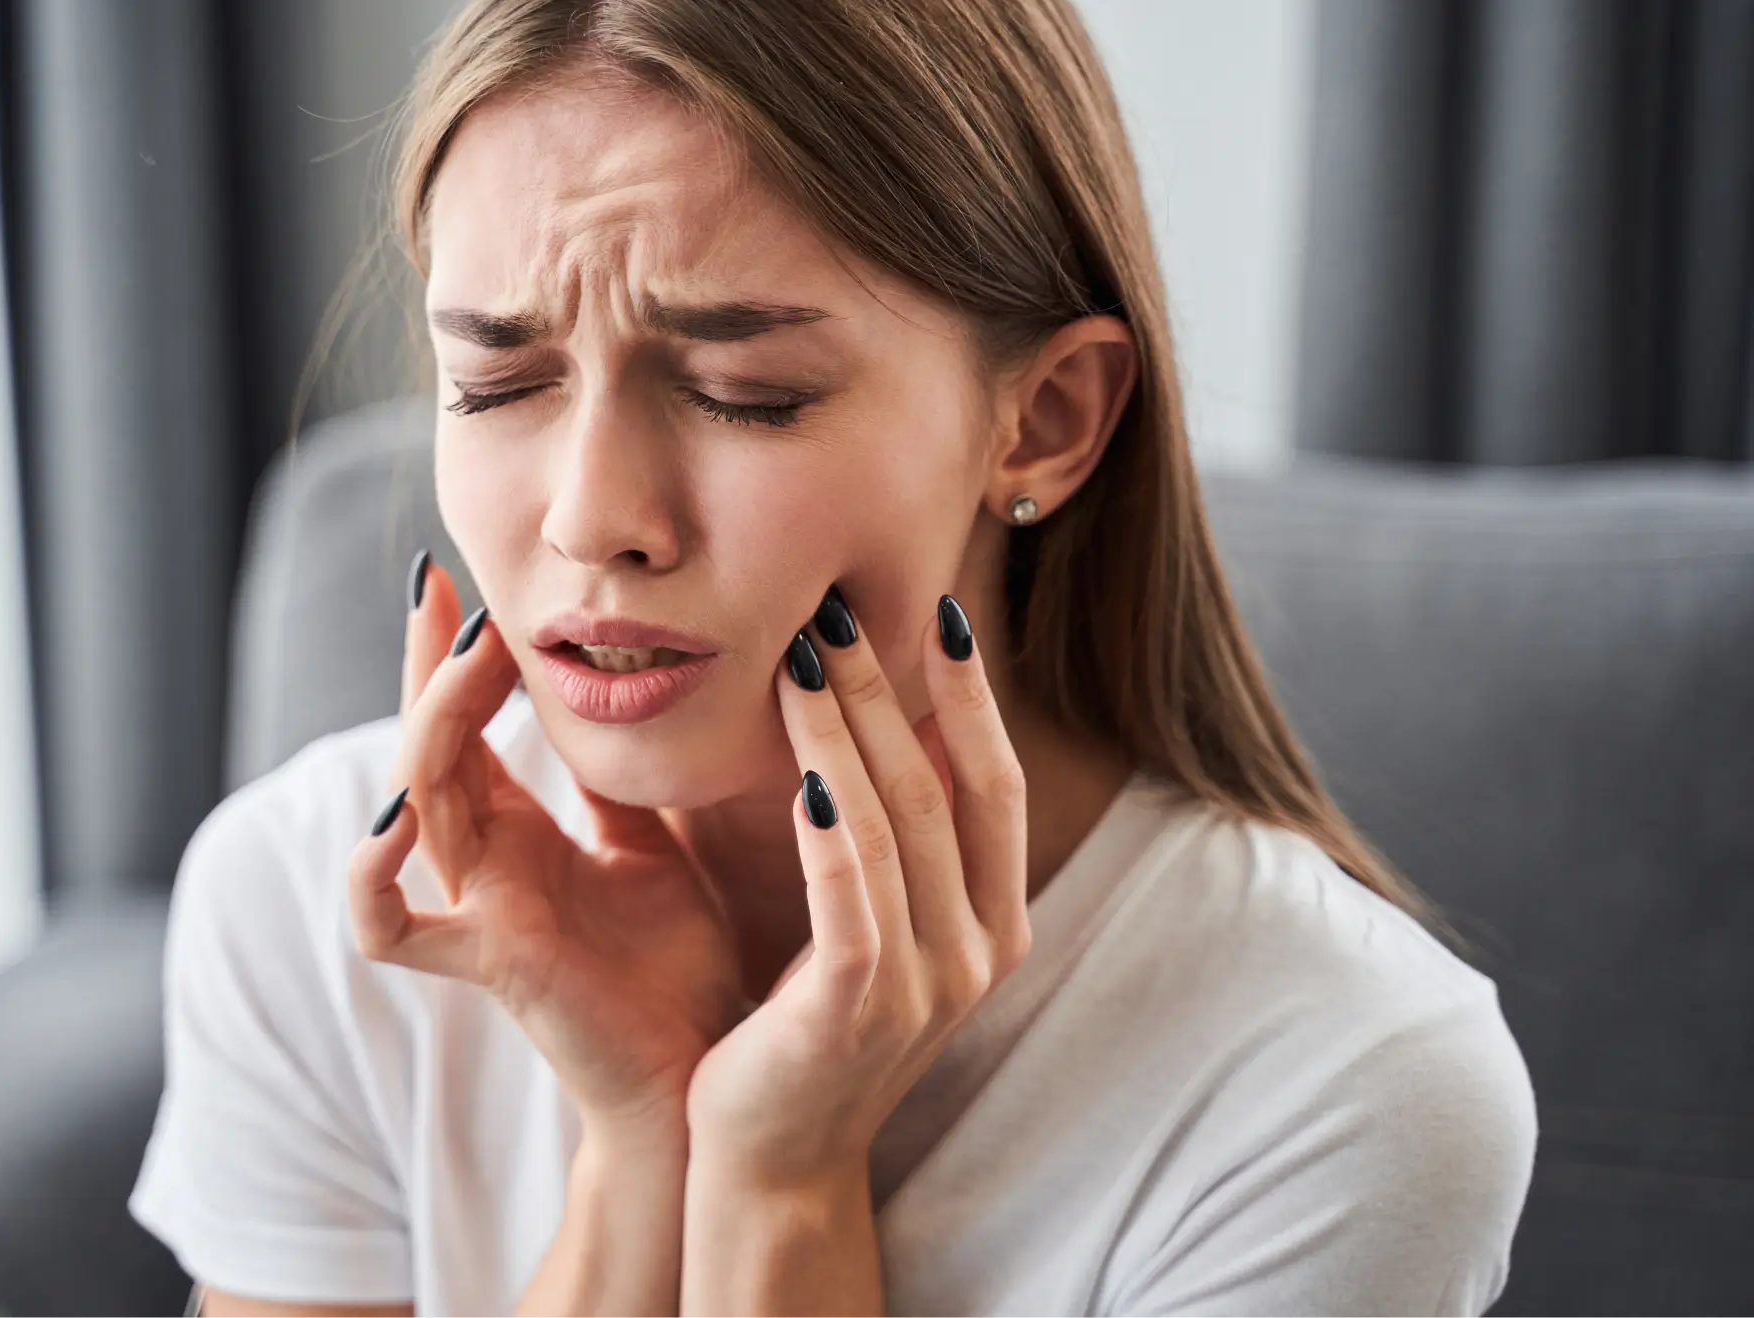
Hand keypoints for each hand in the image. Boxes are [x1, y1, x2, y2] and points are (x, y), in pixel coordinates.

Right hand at [347, 557, 744, 1132]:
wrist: (702, 1076)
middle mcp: (483, 864)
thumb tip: (633, 685)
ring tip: (464, 661)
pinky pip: (390, 926)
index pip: (464, 723)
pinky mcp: (486, 962)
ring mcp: (475, 910)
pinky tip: (395, 819)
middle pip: (426, 745)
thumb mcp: (654, 843)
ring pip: (413, 802)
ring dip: (429, 726)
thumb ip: (622, 780)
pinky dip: (372, 877)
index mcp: (518, 833)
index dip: (453, 654)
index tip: (457, 578)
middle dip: (430, 667)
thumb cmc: (676, 968)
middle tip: (448, 592)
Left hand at [685, 589, 1031, 1185]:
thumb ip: (893, 846)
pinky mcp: (859, 1008)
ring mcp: (928, 984)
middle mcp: (979, 951)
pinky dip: (830, 824)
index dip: (973, 697)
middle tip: (841, 609)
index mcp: (995, 923)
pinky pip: (851, 893)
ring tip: (802, 655)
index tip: (941, 612)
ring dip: (846, 730)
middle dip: (892, 690)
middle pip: (943, 786)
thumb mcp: (875, 930)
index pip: (997, 785)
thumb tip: (877, 725)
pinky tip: (799, 769)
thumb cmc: (809, 1029)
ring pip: (895, 824)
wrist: (772, 1161)